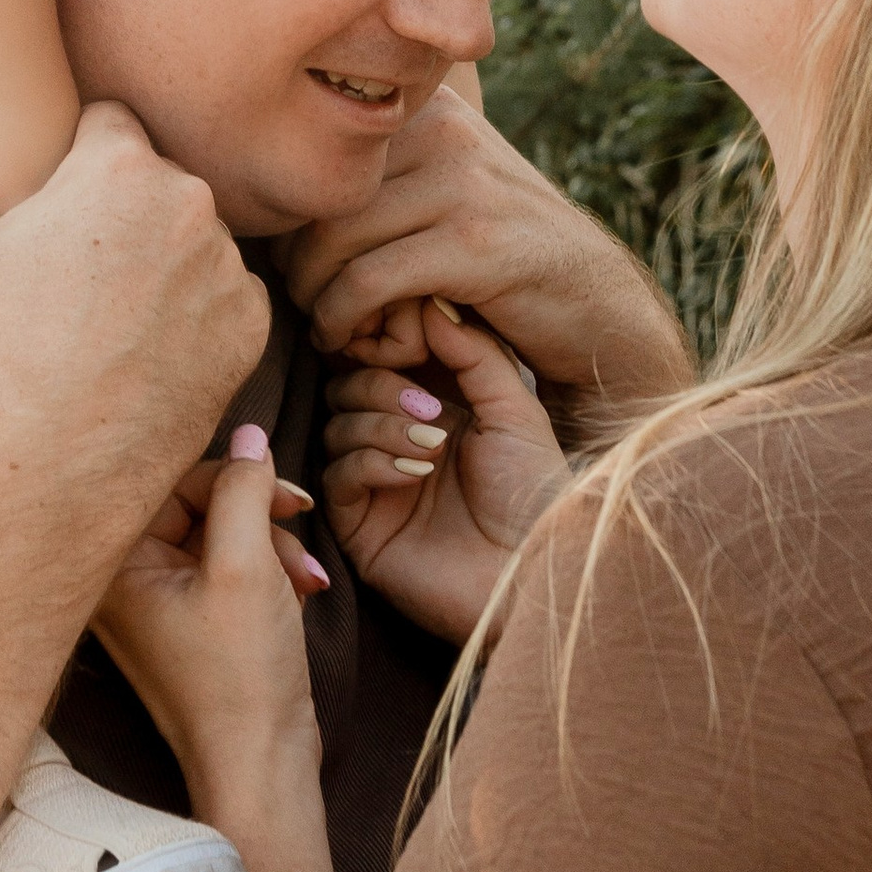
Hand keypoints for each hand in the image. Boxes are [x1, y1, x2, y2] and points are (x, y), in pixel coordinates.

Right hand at [0, 103, 269, 551]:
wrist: (55, 454)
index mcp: (116, 166)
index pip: (109, 122)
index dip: (81, 153)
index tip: (68, 192)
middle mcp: (187, 200)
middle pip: (158, 183)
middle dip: (129, 212)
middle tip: (87, 269)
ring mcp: (226, 263)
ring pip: (196, 243)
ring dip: (166, 264)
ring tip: (116, 320)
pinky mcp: (251, 322)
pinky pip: (224, 300)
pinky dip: (197, 317)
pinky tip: (150, 352)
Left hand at [95, 430, 326, 820]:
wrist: (259, 765)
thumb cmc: (241, 678)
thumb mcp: (249, 568)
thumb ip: (244, 490)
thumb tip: (249, 432)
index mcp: (115, 565)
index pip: (172, 480)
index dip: (235, 479)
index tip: (286, 494)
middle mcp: (123, 580)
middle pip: (195, 503)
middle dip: (257, 517)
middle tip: (299, 528)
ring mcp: (154, 604)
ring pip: (217, 534)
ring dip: (270, 546)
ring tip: (305, 578)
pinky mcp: (185, 623)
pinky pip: (223, 569)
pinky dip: (266, 573)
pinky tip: (300, 592)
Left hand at [283, 85, 691, 424]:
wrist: (597, 304)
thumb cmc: (500, 254)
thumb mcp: (445, 185)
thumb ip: (382, 169)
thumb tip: (278, 181)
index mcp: (430, 102)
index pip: (319, 149)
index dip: (292, 213)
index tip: (291, 260)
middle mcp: (445, 126)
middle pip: (320, 191)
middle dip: (295, 257)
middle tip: (299, 302)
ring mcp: (463, 181)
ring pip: (334, 238)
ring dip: (312, 295)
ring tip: (320, 325)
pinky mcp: (472, 243)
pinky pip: (366, 282)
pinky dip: (339, 320)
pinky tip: (343, 341)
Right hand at [321, 298, 567, 642]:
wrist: (534, 573)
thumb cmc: (534, 493)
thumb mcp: (513, 408)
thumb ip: (473, 352)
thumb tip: (429, 299)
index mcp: (435, 409)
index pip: (385, 357)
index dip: (391, 343)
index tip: (413, 340)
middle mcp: (397, 441)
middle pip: (348, 384)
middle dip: (383, 386)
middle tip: (432, 410)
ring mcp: (375, 484)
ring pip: (336, 425)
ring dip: (380, 425)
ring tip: (432, 448)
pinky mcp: (358, 526)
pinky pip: (336, 473)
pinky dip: (370, 462)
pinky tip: (414, 474)